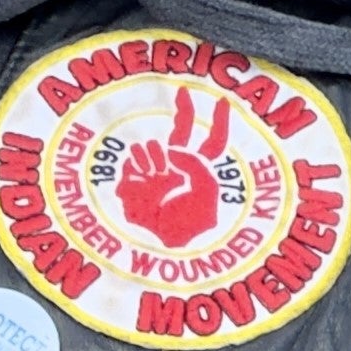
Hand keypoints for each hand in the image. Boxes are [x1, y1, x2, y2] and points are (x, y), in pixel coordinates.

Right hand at [111, 91, 231, 248]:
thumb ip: (196, 167)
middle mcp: (176, 169)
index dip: (219, 122)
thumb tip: (173, 151)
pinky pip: (129, 166)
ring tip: (154, 183)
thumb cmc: (189, 227)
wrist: (159, 250)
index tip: (220, 100)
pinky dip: (134, 178)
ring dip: (150, 162)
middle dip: (180, 116)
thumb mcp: (205, 195)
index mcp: (199, 172)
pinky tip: (139, 193)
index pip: (212, 142)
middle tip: (179, 105)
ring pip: (148, 148)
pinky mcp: (131, 183)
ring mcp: (153, 174)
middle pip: (177, 134)